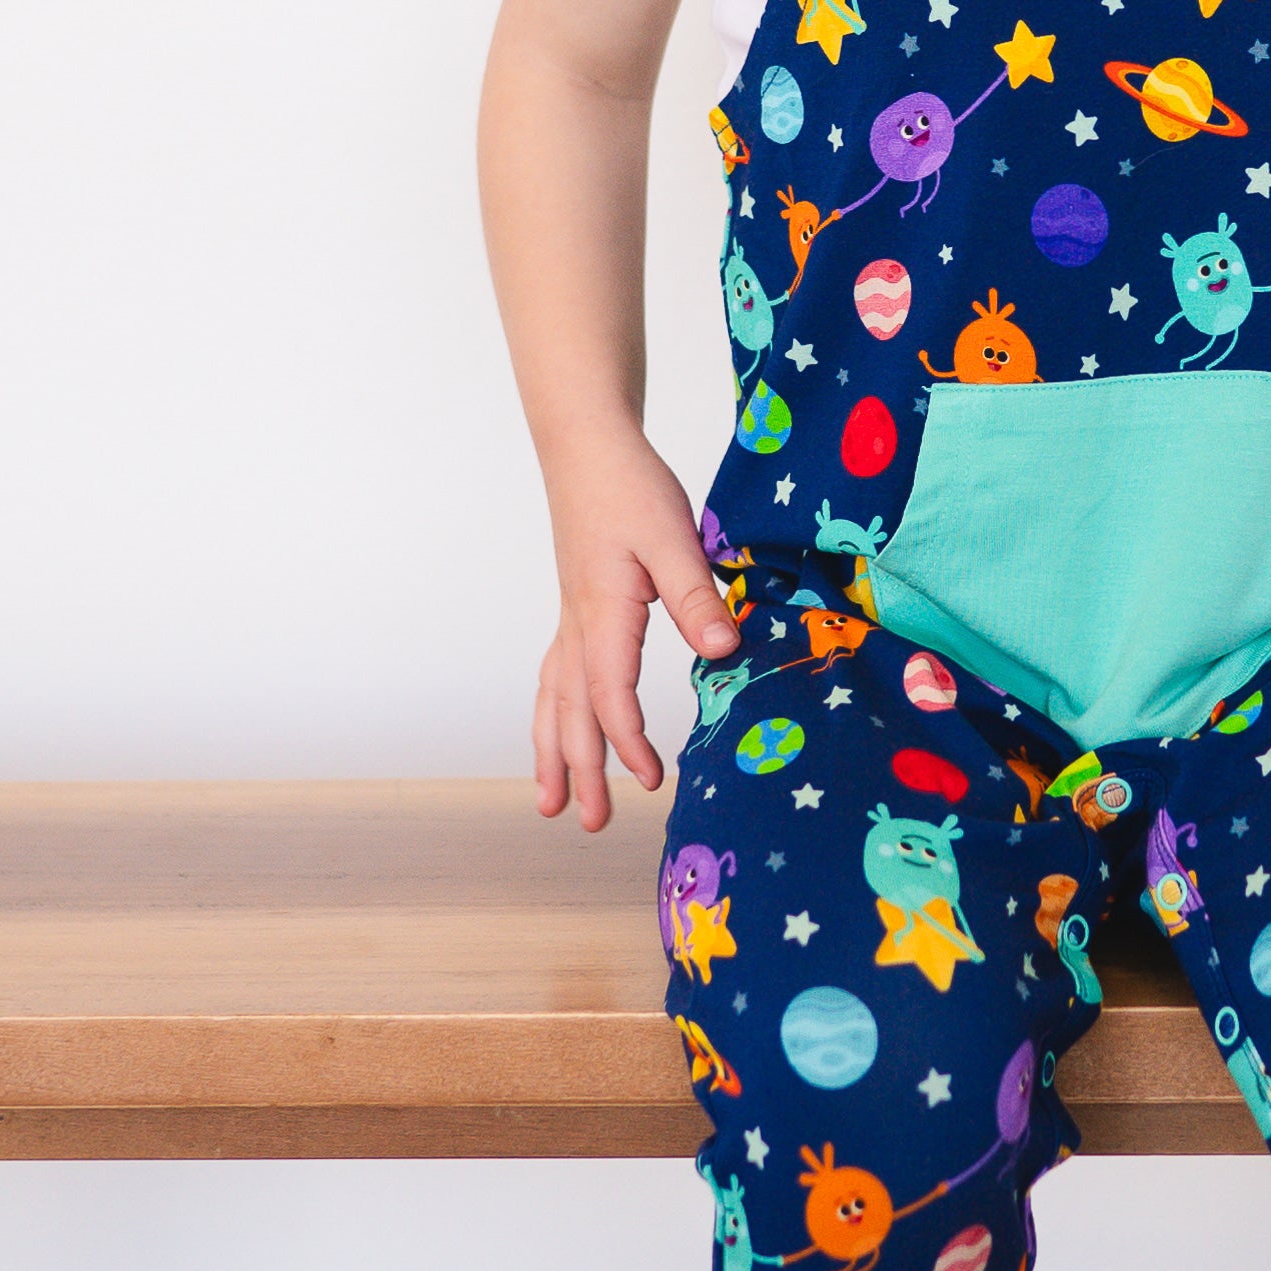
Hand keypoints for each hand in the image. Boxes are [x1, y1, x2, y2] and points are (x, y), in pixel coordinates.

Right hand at [531, 433, 743, 828]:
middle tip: (589, 824)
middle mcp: (578, 625)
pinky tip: (556, 732)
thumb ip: (697, 596)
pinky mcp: (575, 609)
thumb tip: (722, 653)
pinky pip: (555, 676)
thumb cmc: (631, 487)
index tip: (651, 779)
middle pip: (571, 711)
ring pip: (553, 699)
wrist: (587, 447)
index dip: (627, 742)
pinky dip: (552, 714)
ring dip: (551, 752)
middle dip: (578, 770)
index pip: (609, 693)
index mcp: (603, 613)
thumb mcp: (674, 537)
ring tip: (548, 802)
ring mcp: (570, 619)